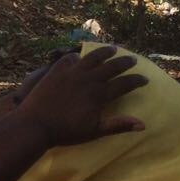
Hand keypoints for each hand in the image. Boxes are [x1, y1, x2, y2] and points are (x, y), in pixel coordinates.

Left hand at [16, 46, 146, 145]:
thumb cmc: (65, 132)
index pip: (124, 84)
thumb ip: (118, 125)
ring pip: (92, 57)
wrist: (34, 125)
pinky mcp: (55, 71)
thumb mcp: (94, 131)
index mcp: (99, 94)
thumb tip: (143, 125)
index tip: (145, 79)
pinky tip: (79, 56)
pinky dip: (76, 56)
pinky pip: (68, 59)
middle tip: (132, 60)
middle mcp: (88, 79)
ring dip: (104, 52)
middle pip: (112, 66)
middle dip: (125, 62)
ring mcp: (71, 73)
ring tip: (112, 48)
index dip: (136, 80)